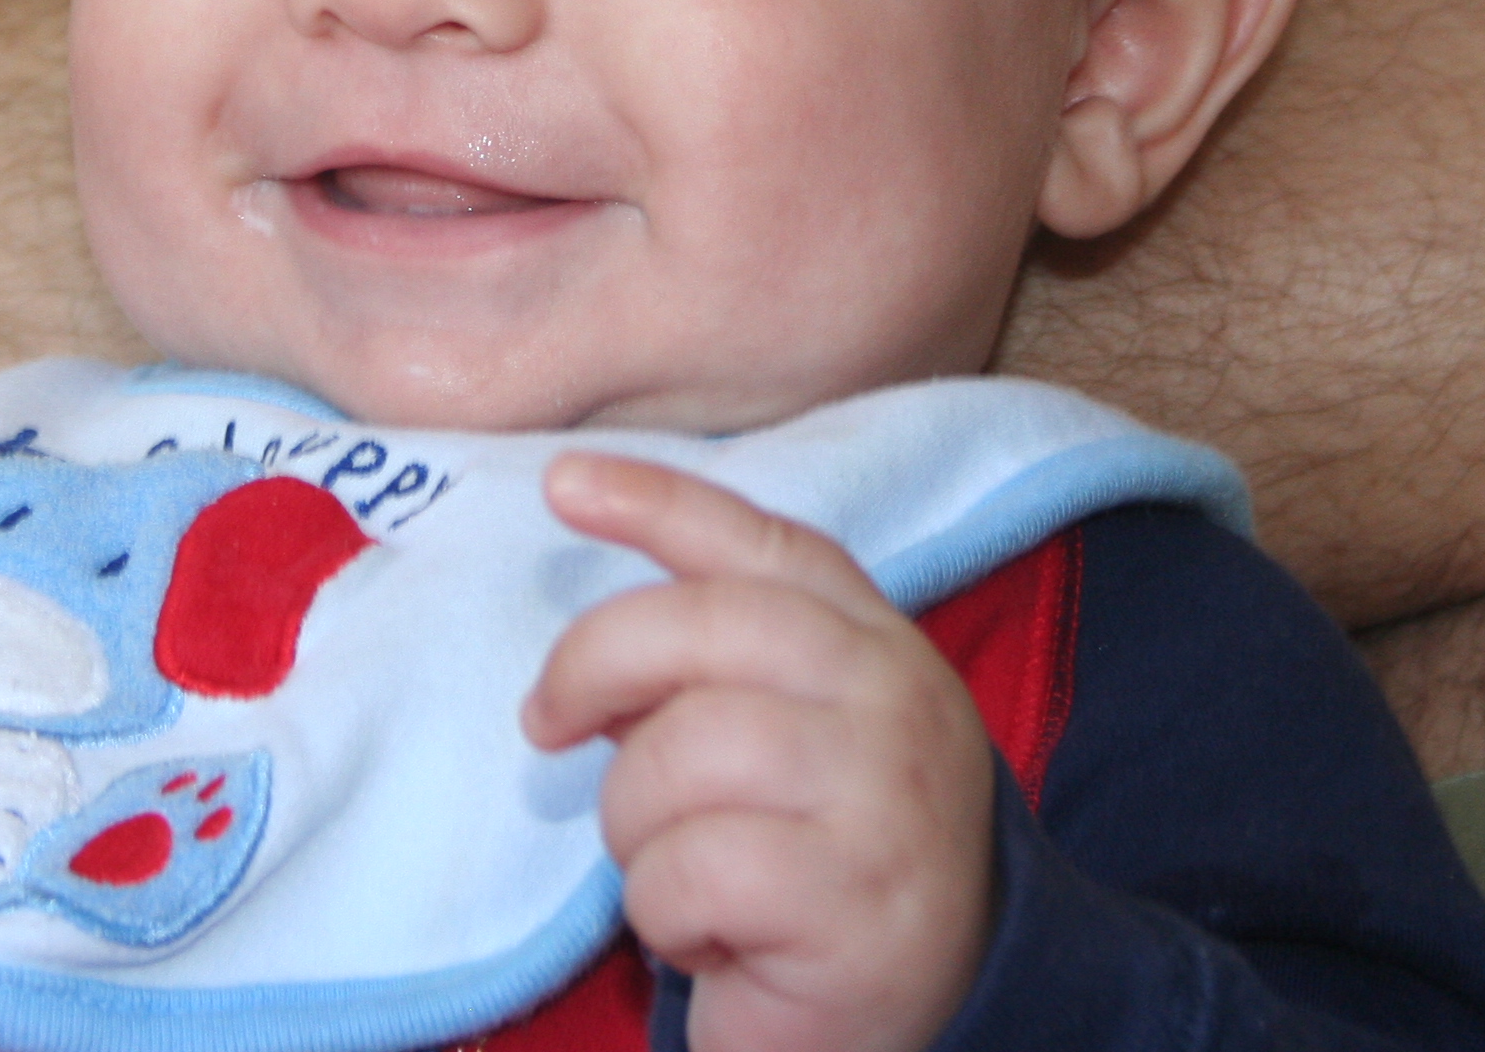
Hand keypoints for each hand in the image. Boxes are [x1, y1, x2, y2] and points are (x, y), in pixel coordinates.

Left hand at [521, 451, 993, 1051]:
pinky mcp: (856, 903)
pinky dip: (663, 912)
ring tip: (672, 867)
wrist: (938, 1005)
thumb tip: (587, 661)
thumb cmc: (826, 854)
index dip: (659, 502)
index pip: (766, 544)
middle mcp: (897, 699)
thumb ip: (711, 672)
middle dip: (592, 666)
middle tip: (546, 723)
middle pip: (703, 629)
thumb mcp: (788, 737)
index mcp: (878, 642)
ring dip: (632, 823)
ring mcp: (886, 797)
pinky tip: (709, 934)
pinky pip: (690, 871)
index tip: (561, 484)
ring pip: (680, 753)